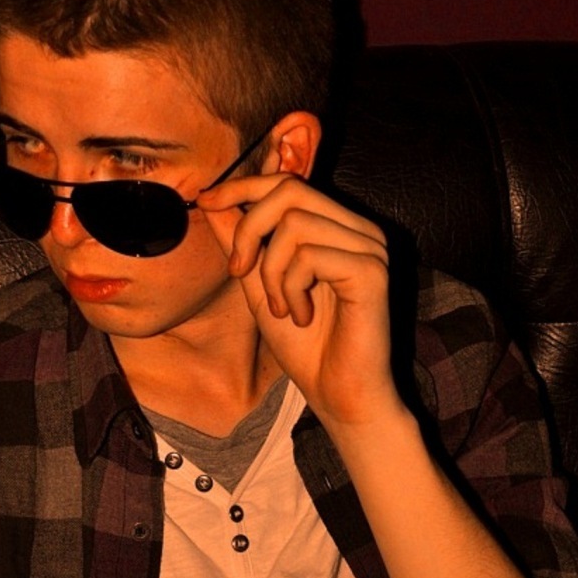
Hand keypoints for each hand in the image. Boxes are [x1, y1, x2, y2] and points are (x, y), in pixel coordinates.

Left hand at [198, 174, 403, 426]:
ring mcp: (370, 247)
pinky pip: (309, 255)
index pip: (288, 183)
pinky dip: (291, 288)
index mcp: (338, 228)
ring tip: (281, 307)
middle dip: (249, 229)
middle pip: (289, 191)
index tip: (207, 200)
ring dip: (271, 271)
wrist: (337, 394)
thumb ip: (241, 243)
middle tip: (240, 272)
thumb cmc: (305, 346)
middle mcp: (359, 229)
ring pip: (294, 224)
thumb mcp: (259, 286)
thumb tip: (212, 201)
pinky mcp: (371, 270)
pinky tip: (301, 316)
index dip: (243, 186)